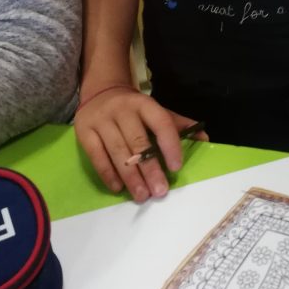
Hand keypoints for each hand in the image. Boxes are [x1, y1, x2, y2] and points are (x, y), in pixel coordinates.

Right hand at [74, 88, 206, 201]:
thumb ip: (178, 124)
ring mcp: (101, 120)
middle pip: (138, 142)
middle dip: (150, 169)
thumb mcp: (156, 111)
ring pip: (118, 152)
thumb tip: (205, 138)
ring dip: (131, 177)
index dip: (170, 145)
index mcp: (144, 104)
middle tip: (160, 191)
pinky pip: (97, 156)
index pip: (161, 122)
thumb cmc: (135, 109)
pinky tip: (119, 188)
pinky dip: (108, 174)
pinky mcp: (84, 132)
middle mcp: (122, 110)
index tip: (176, 167)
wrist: (100, 92)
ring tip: (142, 196)